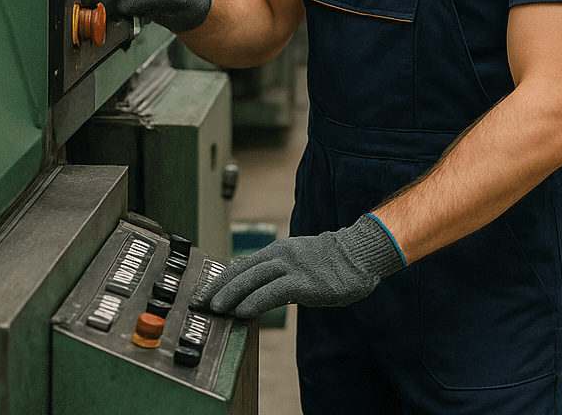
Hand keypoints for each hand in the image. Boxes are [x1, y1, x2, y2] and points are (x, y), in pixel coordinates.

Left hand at [193, 214, 405, 318]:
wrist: (361, 254)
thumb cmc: (332, 262)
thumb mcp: (301, 261)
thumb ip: (280, 271)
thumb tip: (258, 290)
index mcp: (279, 250)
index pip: (241, 264)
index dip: (220, 280)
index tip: (203, 294)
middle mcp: (282, 254)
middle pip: (241, 269)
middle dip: (218, 287)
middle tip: (200, 303)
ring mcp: (293, 267)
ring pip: (253, 278)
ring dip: (230, 294)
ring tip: (215, 308)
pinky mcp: (304, 282)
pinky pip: (273, 292)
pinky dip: (254, 302)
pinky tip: (241, 312)